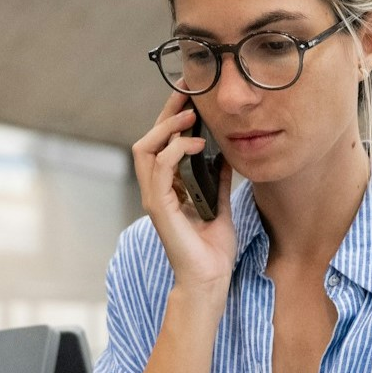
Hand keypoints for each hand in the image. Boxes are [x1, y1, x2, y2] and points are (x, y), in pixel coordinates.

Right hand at [131, 90, 237, 296]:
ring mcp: (155, 198)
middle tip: (188, 93)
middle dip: (167, 112)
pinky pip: (160, 169)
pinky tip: (198, 145)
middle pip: (149, 138)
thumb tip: (226, 155)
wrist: (211, 279)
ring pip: (145, 148)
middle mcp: (156, 189)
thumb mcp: (220, 204)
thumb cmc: (212, 249)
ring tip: (191, 117)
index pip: (162, 142)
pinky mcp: (159, 207)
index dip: (173, 116)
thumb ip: (218, 180)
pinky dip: (176, 151)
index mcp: (167, 186)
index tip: (191, 96)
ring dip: (168, 128)